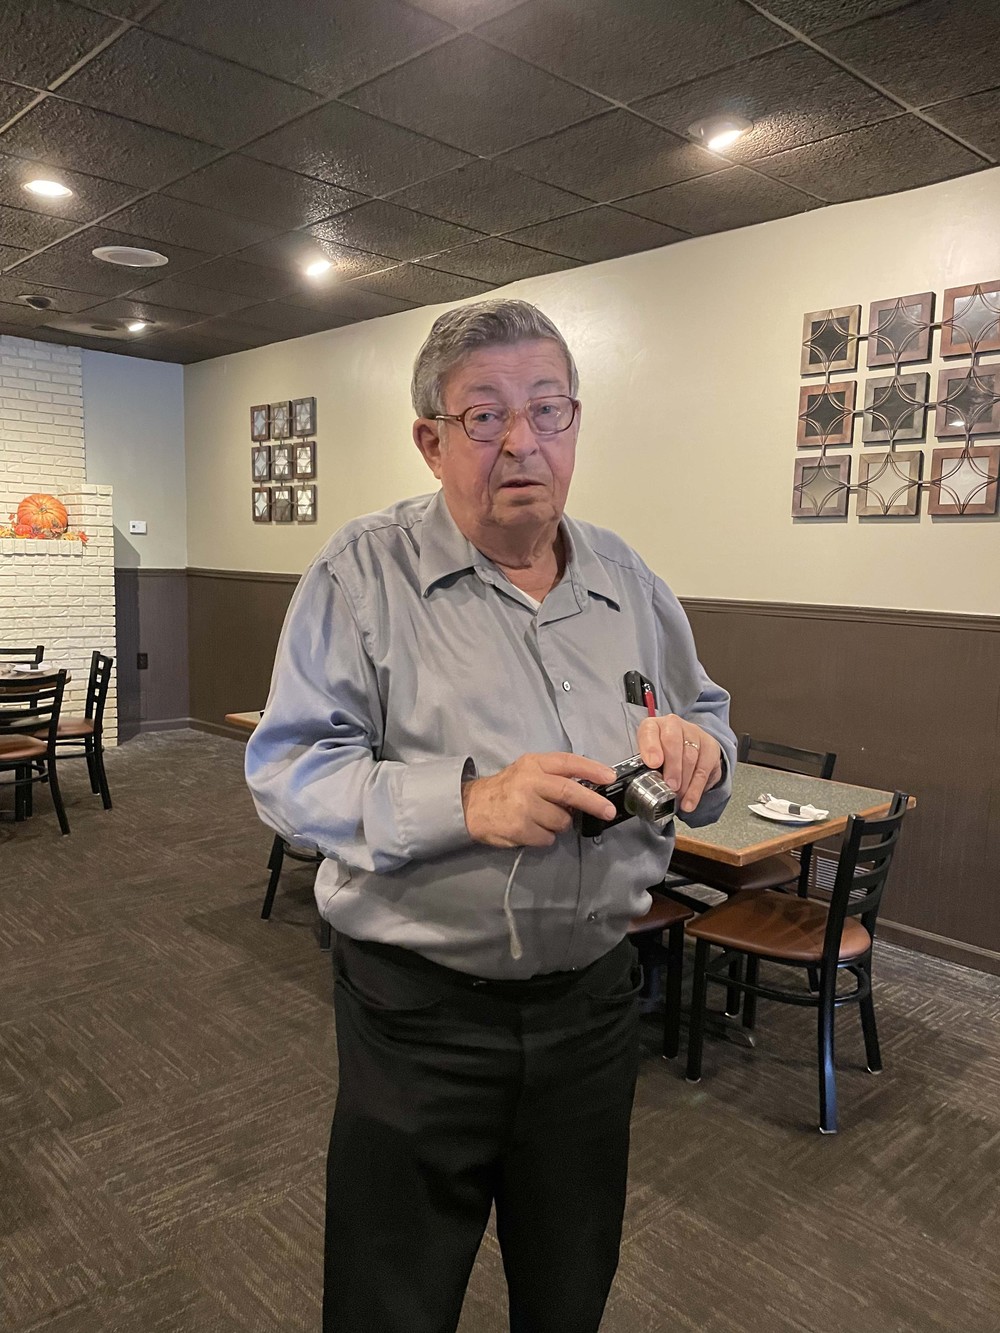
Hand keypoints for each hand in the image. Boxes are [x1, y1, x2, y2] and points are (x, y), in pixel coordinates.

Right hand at [463, 752, 617, 847]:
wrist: (473, 806)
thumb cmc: (507, 788)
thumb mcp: (528, 771)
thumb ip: (554, 776)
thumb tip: (589, 787)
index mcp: (534, 764)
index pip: (568, 763)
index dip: (591, 769)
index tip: (609, 777)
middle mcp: (529, 782)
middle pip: (569, 791)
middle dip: (594, 802)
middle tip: (608, 811)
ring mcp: (524, 806)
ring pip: (561, 820)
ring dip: (559, 824)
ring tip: (542, 818)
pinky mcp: (520, 828)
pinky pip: (548, 838)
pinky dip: (545, 837)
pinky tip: (532, 829)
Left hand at [635, 715, 721, 815]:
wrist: (688, 748)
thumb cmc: (662, 755)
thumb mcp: (648, 759)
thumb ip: (644, 768)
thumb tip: (644, 786)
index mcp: (653, 726)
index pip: (649, 731)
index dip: (651, 747)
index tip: (653, 763)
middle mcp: (673, 725)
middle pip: (673, 742)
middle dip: (672, 767)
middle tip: (670, 786)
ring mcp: (693, 733)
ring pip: (690, 756)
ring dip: (684, 781)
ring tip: (678, 796)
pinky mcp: (709, 746)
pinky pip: (703, 769)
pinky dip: (695, 789)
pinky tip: (689, 801)